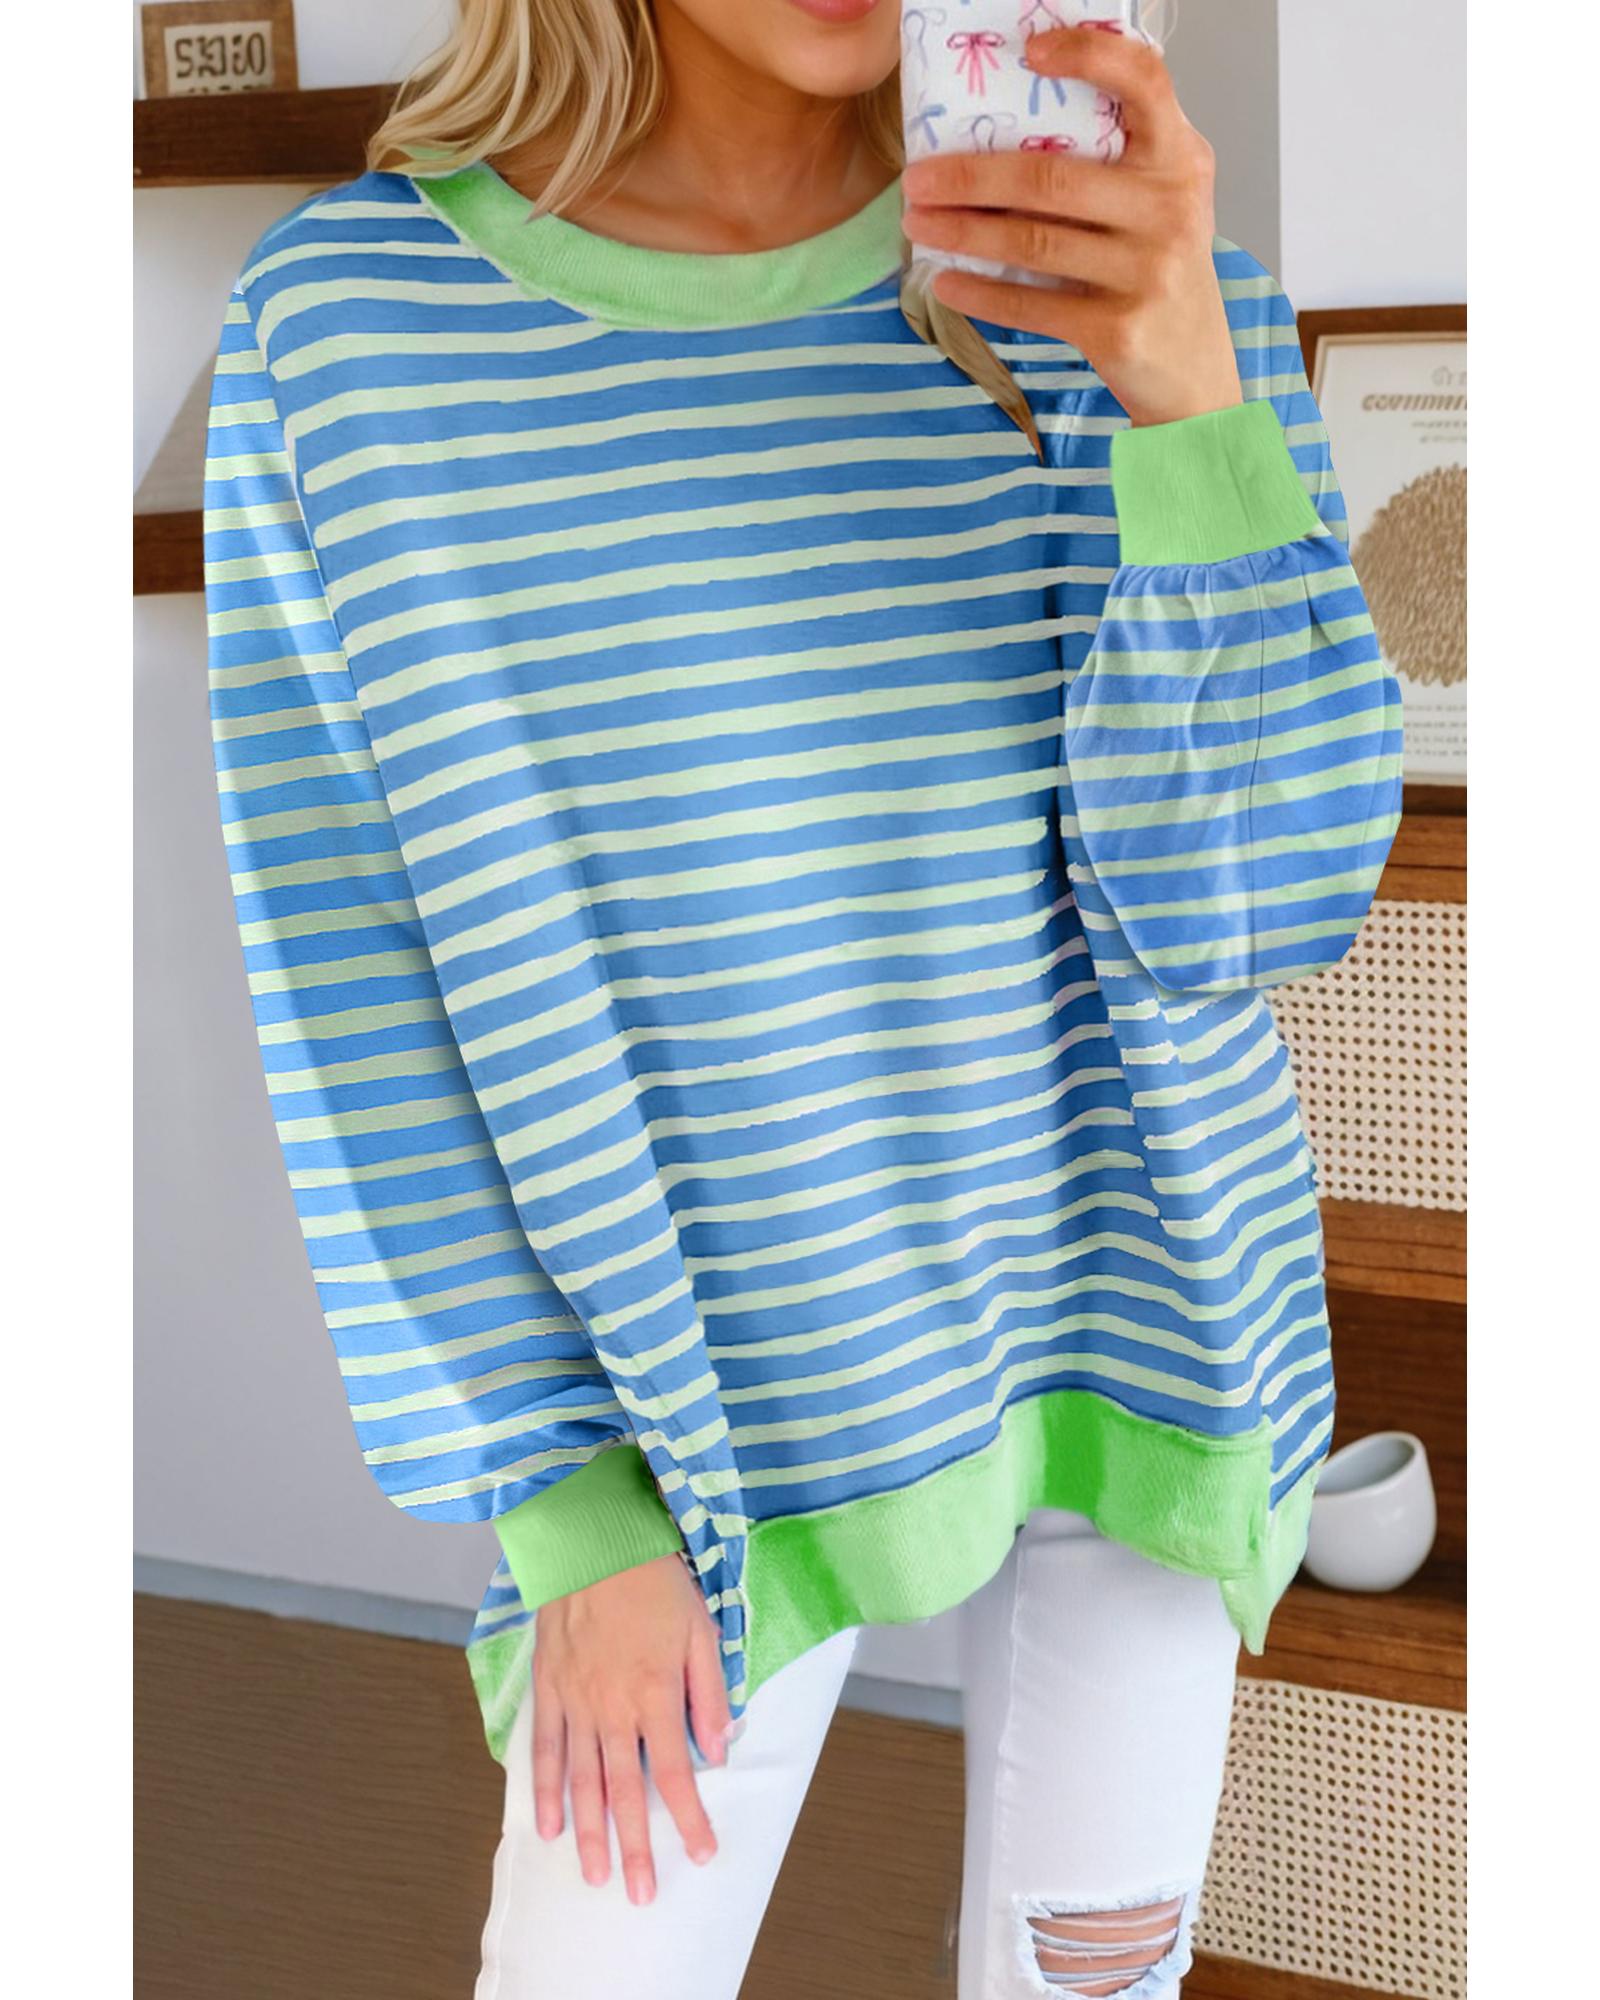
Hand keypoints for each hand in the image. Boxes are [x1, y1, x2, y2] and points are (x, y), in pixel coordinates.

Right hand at [530, 1549, 732, 1903]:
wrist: (593, 1539)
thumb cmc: (654, 1580)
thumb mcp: (700, 1628)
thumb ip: (709, 1692)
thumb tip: (718, 1749)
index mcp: (656, 1693)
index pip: (677, 1772)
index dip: (689, 1817)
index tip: (701, 1854)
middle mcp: (613, 1707)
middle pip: (625, 1791)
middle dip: (636, 1847)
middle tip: (642, 1894)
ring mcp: (576, 1701)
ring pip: (583, 1781)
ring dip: (590, 1833)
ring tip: (596, 1875)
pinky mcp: (549, 1688)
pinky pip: (547, 1749)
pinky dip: (546, 1790)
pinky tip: (547, 1825)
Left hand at [901, 22, 1240, 427]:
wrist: (1196, 372)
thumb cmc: (1160, 272)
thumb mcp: (1159, 201)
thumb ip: (1115, 159)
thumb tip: (1007, 127)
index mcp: (1180, 158)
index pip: (1144, 82)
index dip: (1089, 55)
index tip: (1030, 49)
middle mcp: (1170, 208)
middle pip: (1051, 177)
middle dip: (971, 176)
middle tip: (917, 179)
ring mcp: (1147, 270)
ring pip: (1032, 241)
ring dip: (962, 231)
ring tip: (916, 225)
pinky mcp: (1119, 329)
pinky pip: (1032, 304)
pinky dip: (980, 292)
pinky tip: (944, 280)